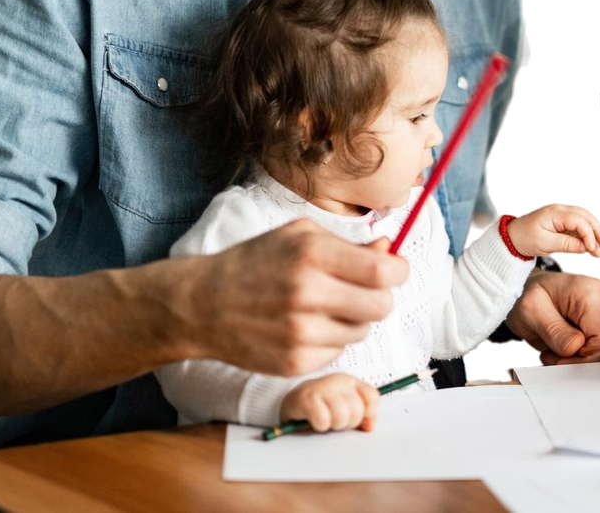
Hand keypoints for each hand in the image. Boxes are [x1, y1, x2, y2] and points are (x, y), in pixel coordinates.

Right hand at [193, 219, 408, 375]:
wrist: (201, 305)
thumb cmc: (255, 262)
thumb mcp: (298, 236)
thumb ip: (348, 245)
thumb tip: (390, 251)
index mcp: (312, 255)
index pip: (383, 272)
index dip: (398, 271)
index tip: (393, 270)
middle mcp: (308, 295)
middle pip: (381, 306)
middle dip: (379, 297)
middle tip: (361, 290)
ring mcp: (301, 333)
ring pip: (362, 331)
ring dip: (354, 319)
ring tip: (324, 306)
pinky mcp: (295, 362)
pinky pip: (338, 352)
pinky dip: (330, 339)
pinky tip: (305, 326)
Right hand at [279, 373, 380, 432]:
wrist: (293, 401)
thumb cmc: (322, 406)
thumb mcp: (345, 406)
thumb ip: (362, 414)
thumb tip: (369, 426)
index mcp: (350, 382)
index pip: (372, 397)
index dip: (368, 414)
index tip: (358, 421)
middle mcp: (338, 381)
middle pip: (357, 411)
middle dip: (348, 423)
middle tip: (336, 421)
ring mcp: (323, 387)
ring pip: (341, 416)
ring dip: (333, 425)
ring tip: (326, 421)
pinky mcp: (308, 398)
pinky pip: (323, 421)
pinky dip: (319, 426)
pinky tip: (314, 420)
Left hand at [505, 202, 599, 259]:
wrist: (511, 237)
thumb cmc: (525, 239)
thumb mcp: (545, 244)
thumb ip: (567, 244)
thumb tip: (586, 247)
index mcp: (555, 212)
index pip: (579, 220)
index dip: (589, 234)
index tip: (592, 249)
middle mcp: (560, 209)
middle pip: (585, 215)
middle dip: (597, 230)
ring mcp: (561, 214)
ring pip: (584, 219)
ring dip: (593, 232)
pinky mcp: (561, 222)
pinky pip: (577, 226)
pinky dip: (585, 235)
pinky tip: (590, 247)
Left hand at [506, 269, 599, 363]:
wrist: (535, 285)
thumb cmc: (532, 294)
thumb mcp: (530, 311)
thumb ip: (553, 331)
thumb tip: (575, 348)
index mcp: (590, 292)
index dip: (582, 360)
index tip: (559, 361)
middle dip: (578, 358)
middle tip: (552, 353)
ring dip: (581, 356)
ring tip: (557, 345)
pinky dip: (586, 351)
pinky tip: (568, 342)